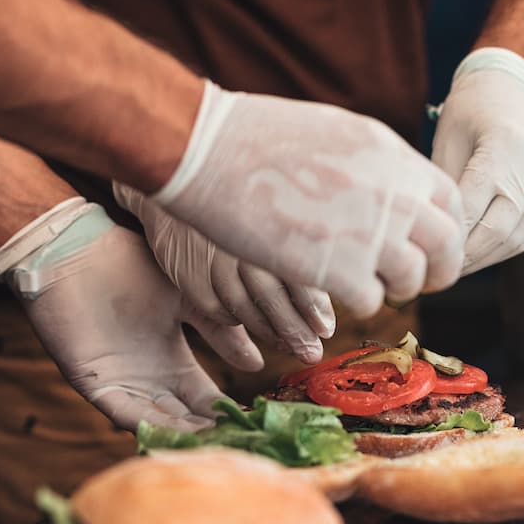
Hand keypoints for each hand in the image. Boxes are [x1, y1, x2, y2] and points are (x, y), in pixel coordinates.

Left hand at [0, 199, 242, 430]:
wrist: (79, 252)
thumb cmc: (131, 266)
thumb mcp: (189, 300)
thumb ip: (222, 332)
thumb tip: (257, 365)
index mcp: (174, 362)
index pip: (206, 398)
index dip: (226, 412)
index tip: (254, 423)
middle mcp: (151, 381)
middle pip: (185, 418)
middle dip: (209, 432)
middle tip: (238, 443)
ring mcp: (124, 384)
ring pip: (159, 421)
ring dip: (183, 434)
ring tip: (213, 444)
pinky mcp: (96, 385)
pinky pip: (125, 413)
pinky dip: (150, 425)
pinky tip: (175, 432)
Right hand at [115, 184, 334, 365]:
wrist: (181, 172)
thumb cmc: (244, 194)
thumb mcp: (274, 205)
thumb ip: (302, 243)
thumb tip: (342, 283)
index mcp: (265, 222)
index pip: (294, 270)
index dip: (313, 305)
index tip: (327, 329)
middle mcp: (237, 241)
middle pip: (269, 295)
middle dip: (294, 328)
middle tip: (312, 351)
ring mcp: (208, 257)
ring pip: (241, 306)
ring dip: (268, 330)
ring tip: (291, 346)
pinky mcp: (186, 272)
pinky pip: (214, 306)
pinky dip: (233, 319)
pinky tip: (251, 324)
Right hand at [130, 83, 465, 317]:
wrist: (212, 150)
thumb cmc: (260, 136)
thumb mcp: (338, 131)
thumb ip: (376, 164)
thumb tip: (397, 189)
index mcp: (396, 157)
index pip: (450, 202)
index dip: (444, 230)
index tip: (427, 244)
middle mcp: (395, 195)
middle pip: (445, 247)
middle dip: (437, 271)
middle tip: (416, 282)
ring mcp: (371, 233)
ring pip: (412, 280)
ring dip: (394, 288)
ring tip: (368, 284)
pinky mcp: (339, 269)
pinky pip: (371, 301)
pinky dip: (356, 302)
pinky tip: (334, 290)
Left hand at [432, 47, 523, 274]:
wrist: (516, 91)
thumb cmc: (471, 113)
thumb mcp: (447, 142)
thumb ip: (445, 190)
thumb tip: (431, 239)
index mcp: (504, 147)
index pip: (472, 207)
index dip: (448, 237)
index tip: (424, 254)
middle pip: (497, 230)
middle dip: (466, 256)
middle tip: (437, 271)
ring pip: (515, 238)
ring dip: (483, 257)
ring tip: (455, 268)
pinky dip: (501, 247)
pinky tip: (479, 254)